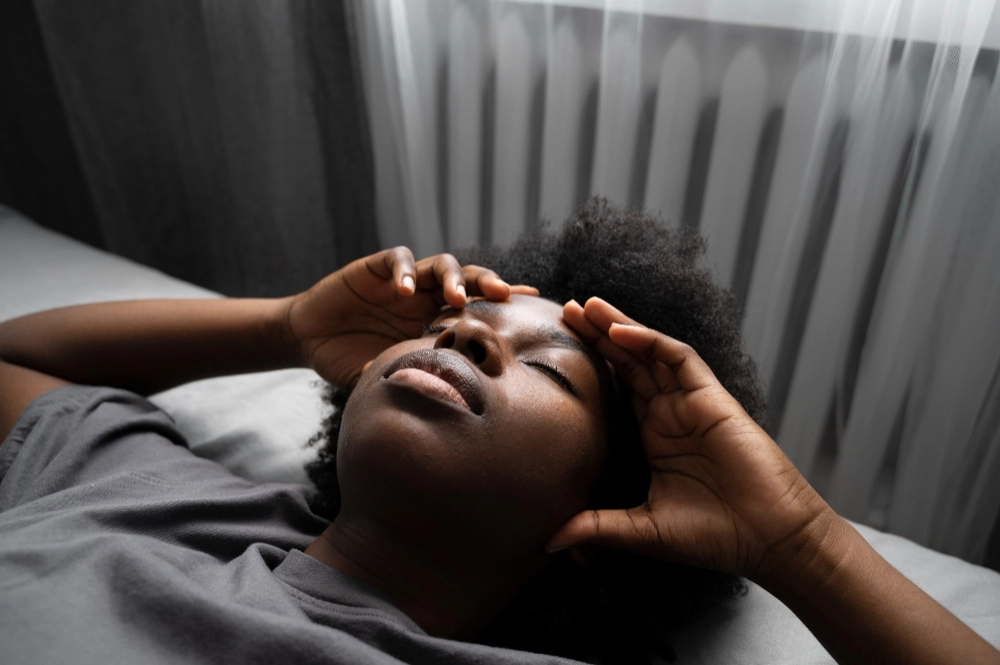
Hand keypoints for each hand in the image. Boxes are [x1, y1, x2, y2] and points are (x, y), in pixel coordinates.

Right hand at [285, 247, 536, 388]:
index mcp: (435, 318)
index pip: (477, 306)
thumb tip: (447, 410)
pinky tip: (402, 289)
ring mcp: (402, 280)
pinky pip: (396, 259)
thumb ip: (413, 383)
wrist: (310, 339)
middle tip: (501, 295)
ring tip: (455, 298)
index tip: (533, 304)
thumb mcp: (387, 375)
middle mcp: (425, 295)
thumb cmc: (352, 360)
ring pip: (438, 265)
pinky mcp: (374, 268)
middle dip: (486, 283)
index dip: (503, 301)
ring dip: (451, 278)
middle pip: (466, 279)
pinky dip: (402, 270)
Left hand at [546, 297, 835, 580]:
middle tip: (564, 310)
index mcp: (655, 436)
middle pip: (628, 362)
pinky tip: (619, 332)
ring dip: (619, 327)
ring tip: (586, 306)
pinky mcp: (713, 398)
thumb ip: (597, 527)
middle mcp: (671, 414)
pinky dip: (650, 342)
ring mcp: (691, 403)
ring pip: (650, 352)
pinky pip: (679, 359)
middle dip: (597, 335)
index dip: (590, 364)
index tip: (556, 347)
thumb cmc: (714, 536)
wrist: (769, 541)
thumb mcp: (642, 530)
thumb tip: (549, 540)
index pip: (616, 388)